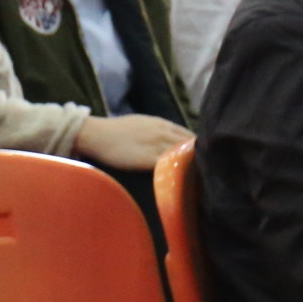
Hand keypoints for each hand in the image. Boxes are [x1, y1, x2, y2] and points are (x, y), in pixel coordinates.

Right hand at [74, 114, 193, 171]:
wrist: (96, 134)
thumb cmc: (116, 130)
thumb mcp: (142, 123)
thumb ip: (158, 129)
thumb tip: (170, 137)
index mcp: (162, 124)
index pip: (189, 134)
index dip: (198, 146)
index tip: (203, 156)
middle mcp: (163, 132)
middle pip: (190, 144)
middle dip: (200, 155)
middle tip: (206, 168)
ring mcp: (156, 145)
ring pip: (183, 154)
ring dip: (192, 164)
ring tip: (200, 176)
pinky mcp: (147, 158)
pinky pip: (169, 165)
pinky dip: (178, 170)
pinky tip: (184, 178)